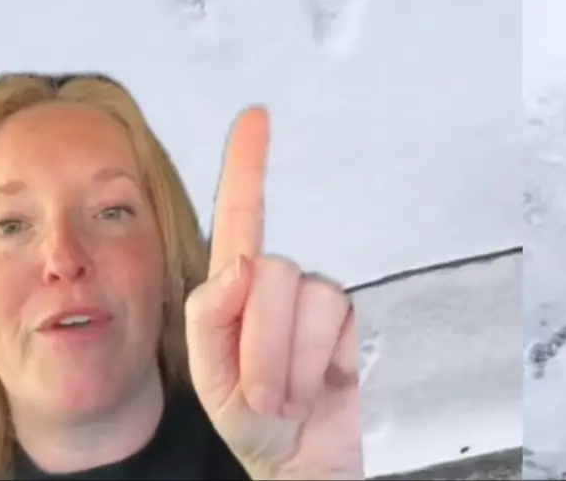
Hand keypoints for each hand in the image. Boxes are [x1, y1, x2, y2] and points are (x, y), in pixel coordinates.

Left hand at [184, 106, 363, 479]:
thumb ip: (210, 320)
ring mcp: (320, 304)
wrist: (307, 458)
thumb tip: (242, 265)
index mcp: (237, 291)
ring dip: (287, 364)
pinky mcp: (355, 322)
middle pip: (270, 272)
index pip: (242, 216)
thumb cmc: (256, 422)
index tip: (256, 117)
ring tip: (289, 395)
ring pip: (306, 300)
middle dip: (258, 344)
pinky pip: (337, 326)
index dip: (248, 164)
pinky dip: (318, 369)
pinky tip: (323, 384)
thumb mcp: (212, 380)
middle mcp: (281, 286)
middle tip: (260, 392)